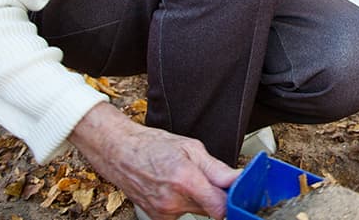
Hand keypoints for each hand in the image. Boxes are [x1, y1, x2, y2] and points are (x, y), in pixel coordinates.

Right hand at [68, 103, 239, 219]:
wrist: (119, 152)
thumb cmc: (152, 145)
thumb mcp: (191, 147)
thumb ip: (217, 169)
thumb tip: (238, 179)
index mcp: (185, 180)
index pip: (221, 207)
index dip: (233, 199)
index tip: (240, 191)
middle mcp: (173, 201)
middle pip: (211, 209)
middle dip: (217, 195)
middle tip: (211, 177)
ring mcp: (164, 212)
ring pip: (198, 211)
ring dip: (201, 199)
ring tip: (189, 178)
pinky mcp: (158, 217)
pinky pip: (183, 213)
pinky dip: (186, 202)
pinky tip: (176, 187)